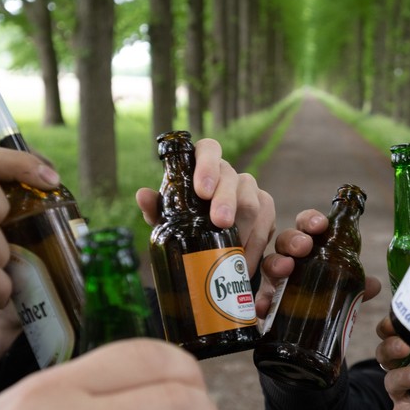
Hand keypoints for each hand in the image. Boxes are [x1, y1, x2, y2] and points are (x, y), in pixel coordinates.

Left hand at [136, 138, 275, 274]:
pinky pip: (266, 225)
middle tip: (220, 222)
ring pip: (253, 203)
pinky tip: (245, 260)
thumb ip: (156, 207)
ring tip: (232, 251)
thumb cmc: (186, 221)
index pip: (209, 149)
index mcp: (203, 165)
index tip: (202, 190)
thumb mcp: (168, 217)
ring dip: (243, 229)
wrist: (210, 243)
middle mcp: (230, 174)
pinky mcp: (266, 209)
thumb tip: (143, 195)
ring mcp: (251, 190)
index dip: (208, 166)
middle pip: (233, 180)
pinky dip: (255, 245)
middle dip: (227, 202)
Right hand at [255, 208, 382, 318]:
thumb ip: (357, 282)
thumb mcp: (343, 284)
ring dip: (277, 263)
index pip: (307, 224)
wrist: (307, 321)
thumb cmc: (323, 291)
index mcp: (309, 245)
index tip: (321, 225)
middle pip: (286, 239)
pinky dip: (262, 301)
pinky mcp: (267, 299)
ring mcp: (275, 277)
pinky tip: (264, 306)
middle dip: (294, 239)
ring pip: (270, 262)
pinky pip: (261, 297)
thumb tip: (373, 285)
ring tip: (286, 269)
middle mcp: (289, 256)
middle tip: (304, 247)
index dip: (312, 220)